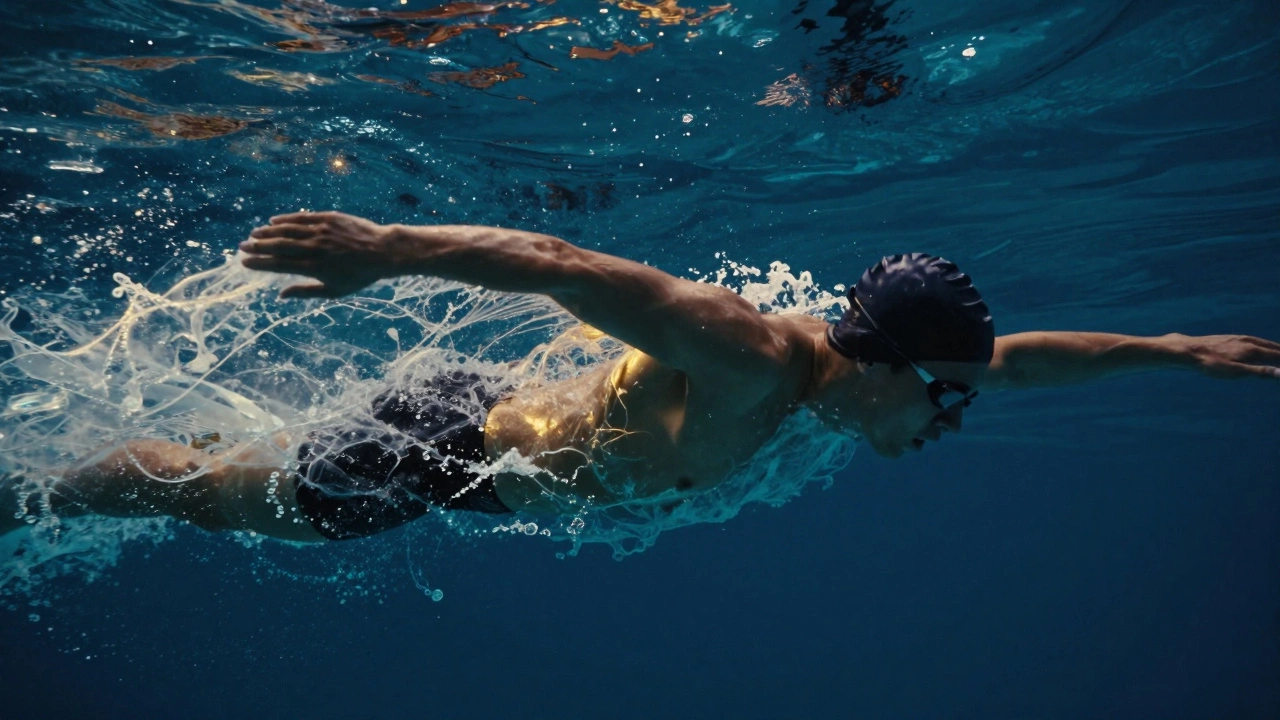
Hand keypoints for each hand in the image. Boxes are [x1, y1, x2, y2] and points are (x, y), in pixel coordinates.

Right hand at [239, 211, 404, 298]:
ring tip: (254, 234)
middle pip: (278, 245)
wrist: (383, 251)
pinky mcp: (328, 218)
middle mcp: (314, 247)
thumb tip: (281, 295)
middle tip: (242, 246)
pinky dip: (286, 219)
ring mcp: (321, 231)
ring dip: (268, 232)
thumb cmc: (360, 276)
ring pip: (287, 229)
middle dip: (257, 246)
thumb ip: (305, 292)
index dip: (259, 263)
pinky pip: (302, 217)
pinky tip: (274, 221)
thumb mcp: (334, 291)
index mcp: (314, 267)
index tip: (245, 262)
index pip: (279, 264)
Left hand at [1173, 333, 1279, 379]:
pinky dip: (1261, 345)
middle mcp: (1248, 341)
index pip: (1278, 355)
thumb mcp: (1236, 372)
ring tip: (1279, 351)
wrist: (1188, 350)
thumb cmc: (1211, 364)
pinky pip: (1252, 341)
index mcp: (1252, 349)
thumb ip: (1259, 372)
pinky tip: (1256, 347)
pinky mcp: (1229, 338)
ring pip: (1262, 343)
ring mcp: (1238, 338)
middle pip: (1273, 347)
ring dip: (1274, 348)